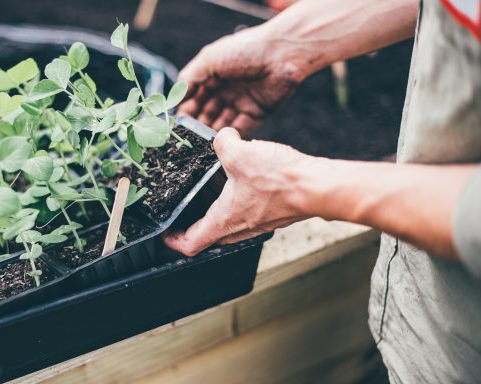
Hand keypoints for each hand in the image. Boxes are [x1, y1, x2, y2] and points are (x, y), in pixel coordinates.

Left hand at [164, 127, 315, 255]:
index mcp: (224, 221)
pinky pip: (247, 215)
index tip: (165, 233)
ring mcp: (257, 224)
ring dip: (216, 215)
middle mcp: (239, 229)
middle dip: (192, 227)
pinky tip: (240, 183)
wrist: (317, 187)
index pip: (190, 244)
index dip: (172, 241)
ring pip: (229, 226)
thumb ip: (223, 142)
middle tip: (183, 214)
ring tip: (209, 195)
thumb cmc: (280, 181)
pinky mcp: (272, 215)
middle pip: (208, 237)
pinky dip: (238, 204)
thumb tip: (223, 137)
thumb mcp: (239, 154)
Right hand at [177, 25, 308, 136]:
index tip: (178, 122)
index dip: (186, 109)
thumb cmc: (244, 50)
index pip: (194, 97)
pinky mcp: (256, 113)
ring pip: (221, 122)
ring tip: (201, 142)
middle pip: (206, 112)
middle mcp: (226, 89)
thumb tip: (176, 97)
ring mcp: (241, 102)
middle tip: (188, 136)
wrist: (281, 53)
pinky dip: (230, 136)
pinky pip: (240, 128)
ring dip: (211, 132)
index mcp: (213, 75)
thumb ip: (190, 78)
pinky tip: (220, 142)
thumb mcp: (209, 59)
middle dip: (197, 124)